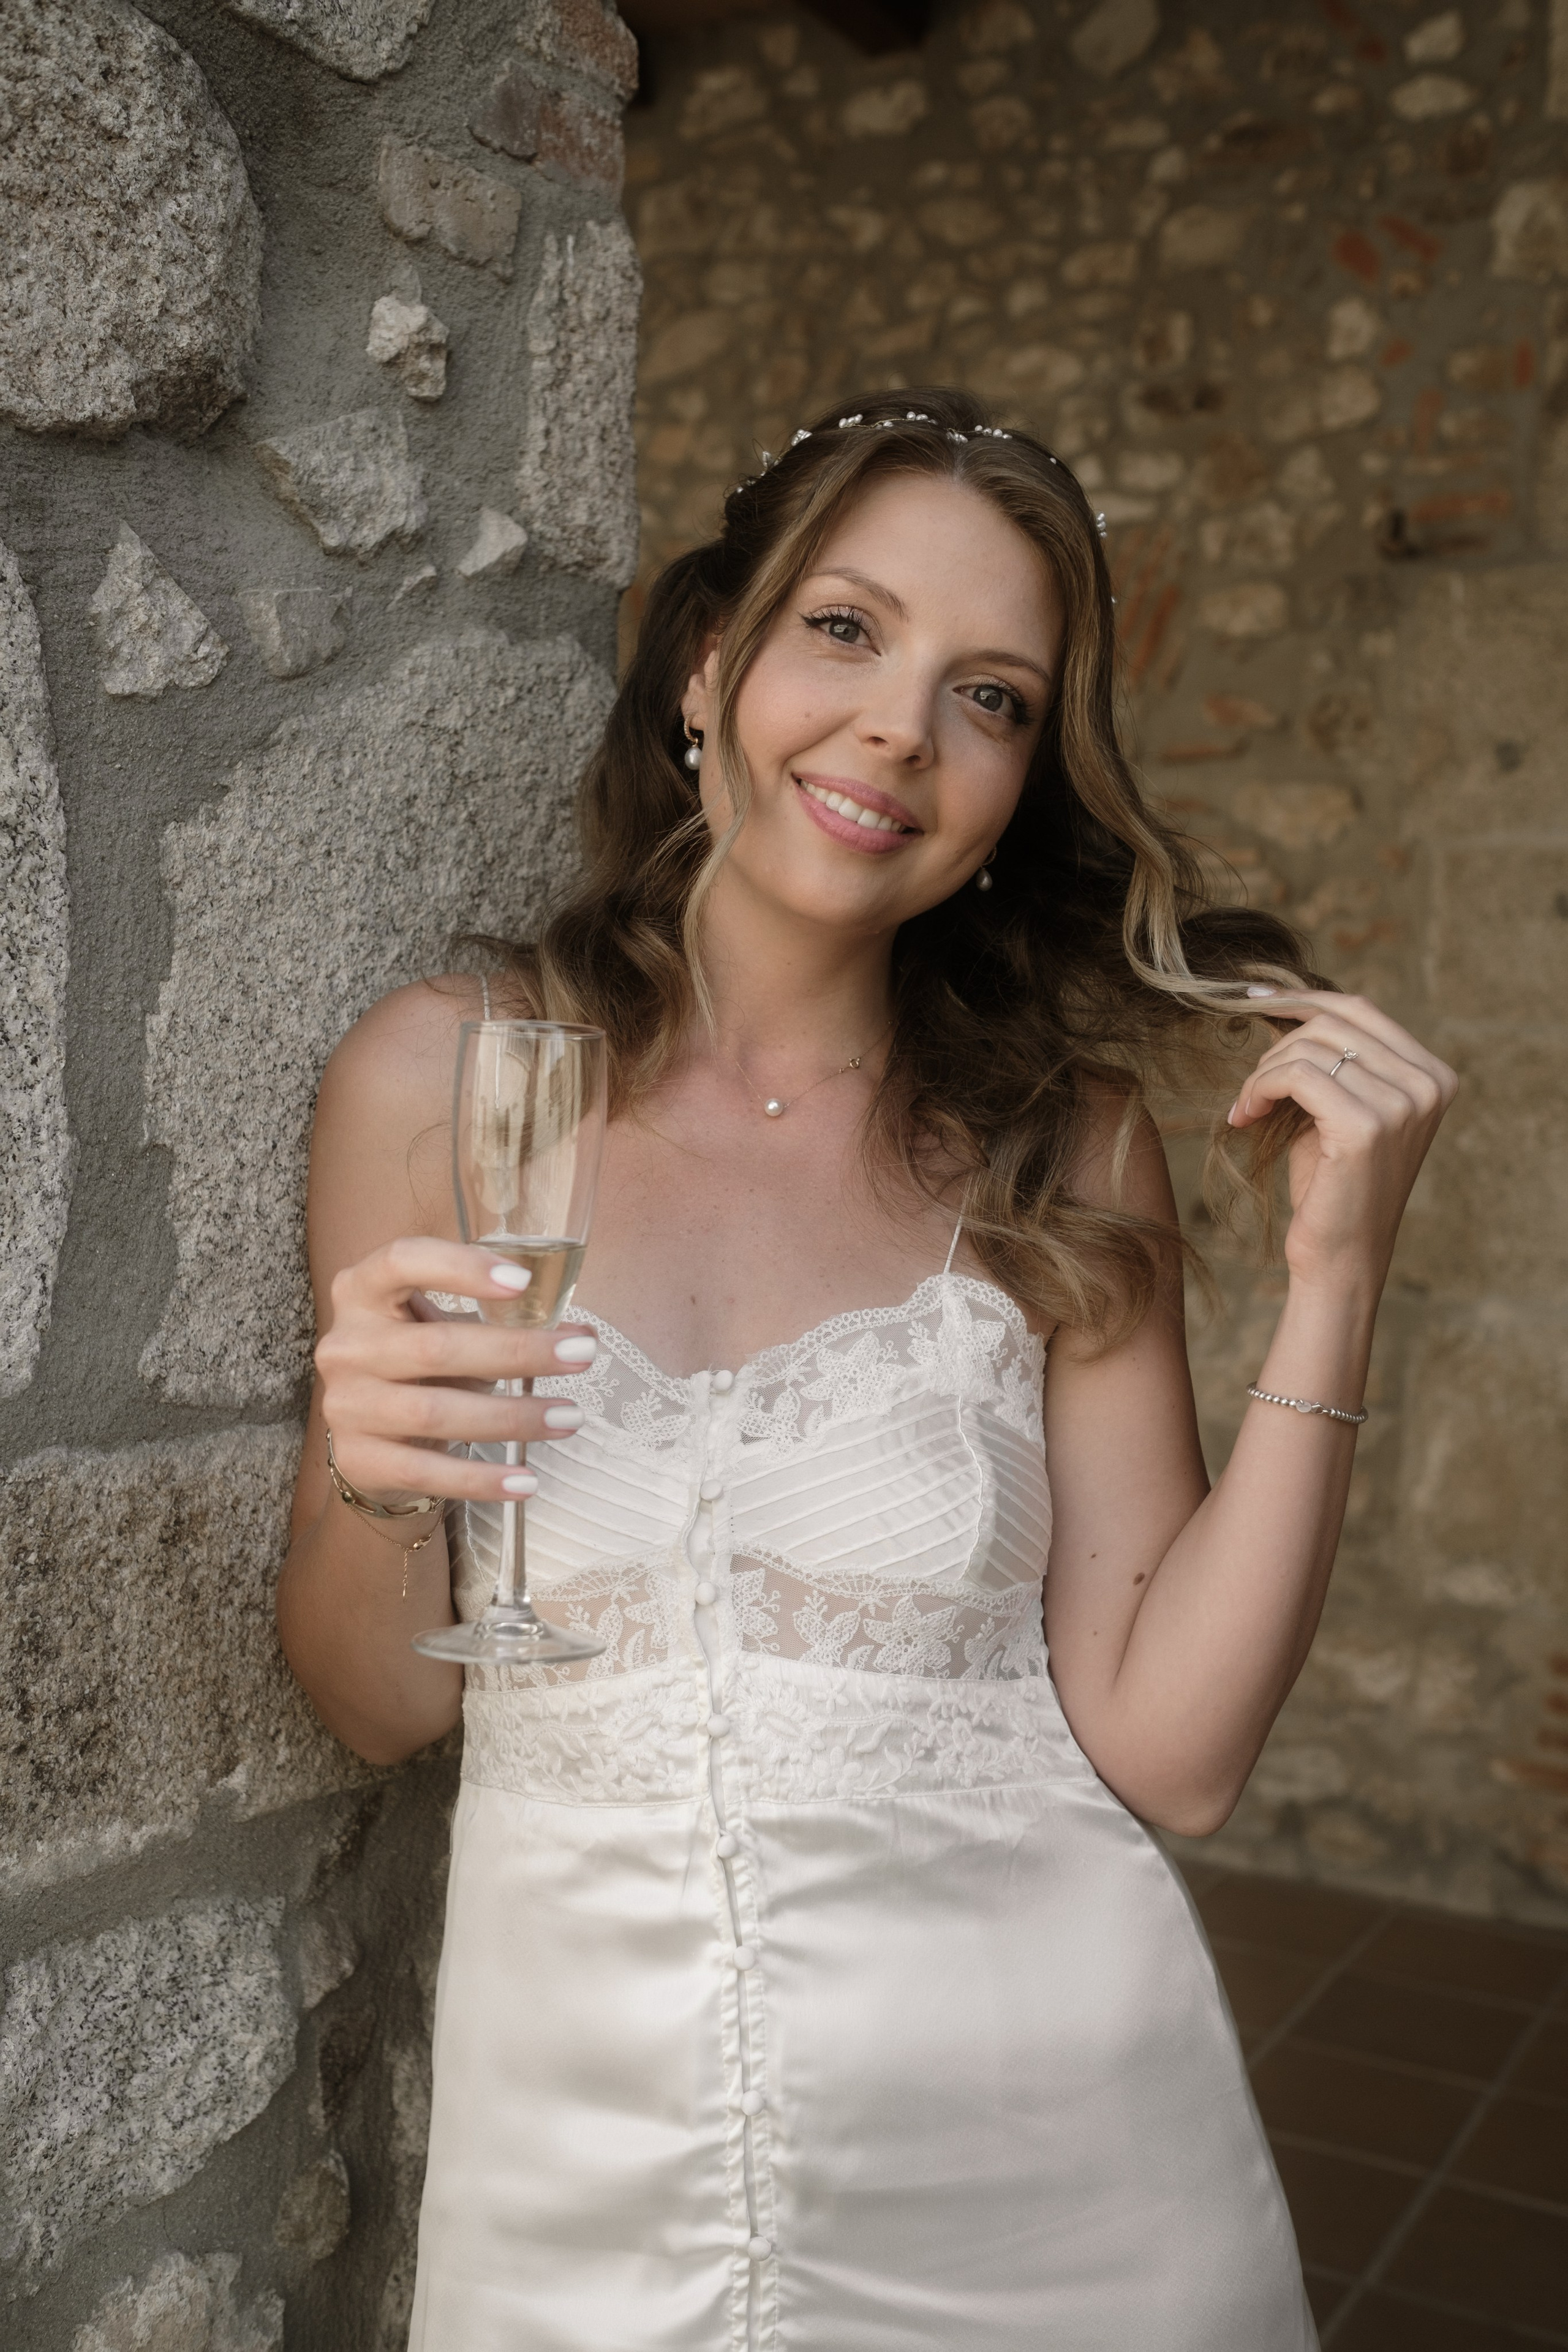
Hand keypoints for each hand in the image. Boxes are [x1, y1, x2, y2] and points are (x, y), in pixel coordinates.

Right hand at [313, 1238, 595, 1507]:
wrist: (365, 1442)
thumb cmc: (417, 1369)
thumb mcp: (443, 1331)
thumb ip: (501, 1324)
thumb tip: (582, 1334)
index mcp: (362, 1292)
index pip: (402, 1260)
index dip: (460, 1266)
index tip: (523, 1281)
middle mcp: (347, 1345)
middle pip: (436, 1347)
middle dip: (518, 1351)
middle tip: (581, 1354)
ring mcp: (347, 1405)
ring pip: (436, 1412)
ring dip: (512, 1417)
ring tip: (569, 1417)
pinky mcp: (358, 1459)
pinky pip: (427, 1471)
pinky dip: (480, 1478)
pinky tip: (525, 1482)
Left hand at [1227, 992, 1456, 1296]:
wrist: (1341, 1257)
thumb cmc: (1333, 1186)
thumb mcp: (1337, 1108)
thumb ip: (1328, 1059)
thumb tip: (1280, 1002)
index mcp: (1433, 1075)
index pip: (1360, 1008)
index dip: (1302, 998)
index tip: (1253, 1000)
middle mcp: (1428, 1084)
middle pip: (1332, 1022)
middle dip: (1278, 1044)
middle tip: (1251, 1087)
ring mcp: (1403, 1104)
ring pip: (1308, 1047)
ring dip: (1263, 1073)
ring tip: (1248, 1108)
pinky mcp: (1365, 1126)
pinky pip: (1296, 1075)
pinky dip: (1259, 1088)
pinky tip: (1244, 1116)